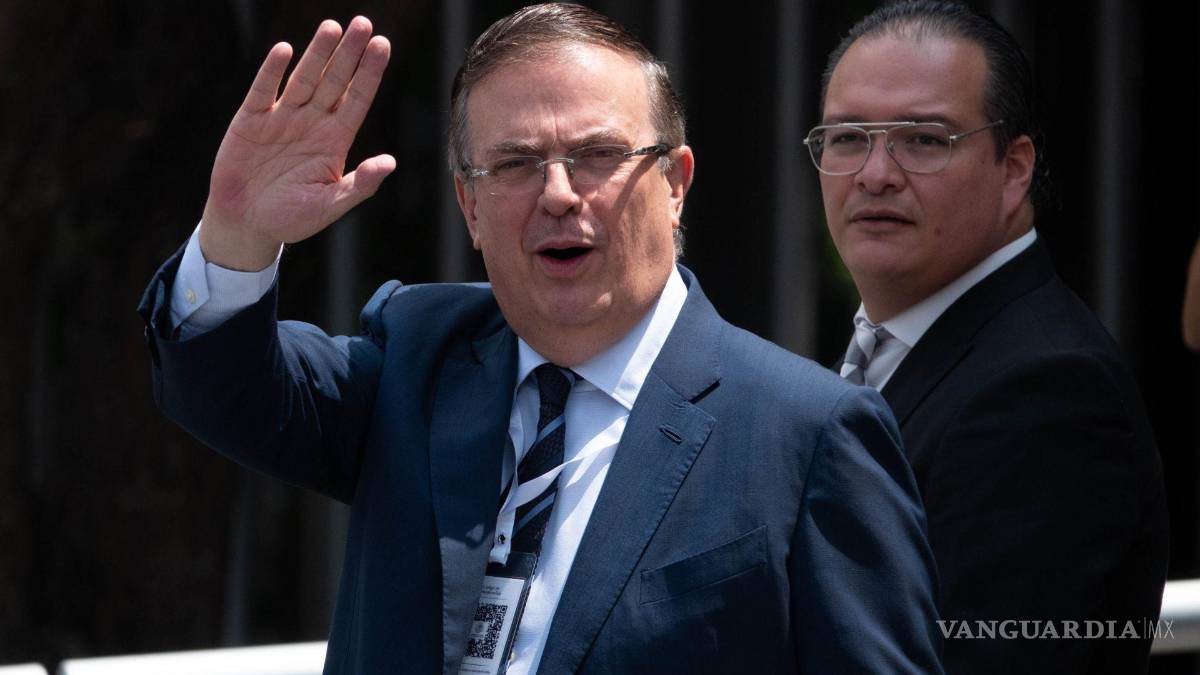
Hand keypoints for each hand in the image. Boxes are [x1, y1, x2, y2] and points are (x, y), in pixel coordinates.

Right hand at [200, 17, 394, 270]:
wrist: (247, 224)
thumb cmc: (292, 218)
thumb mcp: (330, 206)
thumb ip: (359, 185)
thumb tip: (390, 163)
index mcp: (335, 139)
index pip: (358, 98)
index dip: (369, 72)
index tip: (383, 45)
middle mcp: (312, 122)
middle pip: (335, 80)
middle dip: (349, 53)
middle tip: (363, 24)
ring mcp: (282, 118)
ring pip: (304, 79)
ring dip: (317, 53)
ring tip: (332, 27)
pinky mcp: (251, 120)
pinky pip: (264, 91)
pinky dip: (272, 71)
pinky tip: (285, 50)